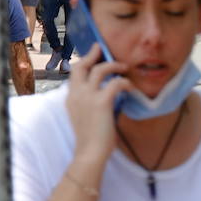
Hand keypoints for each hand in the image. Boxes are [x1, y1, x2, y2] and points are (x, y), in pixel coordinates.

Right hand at [65, 44, 130, 165]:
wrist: (89, 153)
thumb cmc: (91, 139)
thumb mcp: (85, 116)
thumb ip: (90, 103)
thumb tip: (107, 93)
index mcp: (70, 99)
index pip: (74, 74)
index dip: (83, 63)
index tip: (92, 56)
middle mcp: (76, 95)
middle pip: (81, 66)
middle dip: (92, 54)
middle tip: (101, 47)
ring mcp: (87, 97)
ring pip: (99, 70)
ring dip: (114, 66)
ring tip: (124, 67)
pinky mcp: (101, 102)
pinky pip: (115, 83)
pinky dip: (125, 83)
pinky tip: (130, 87)